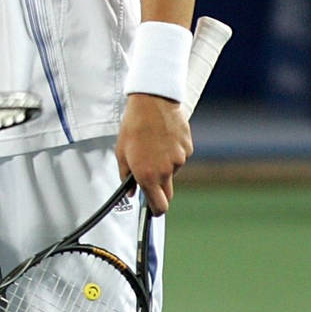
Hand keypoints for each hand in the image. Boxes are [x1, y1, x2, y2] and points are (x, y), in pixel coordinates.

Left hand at [115, 93, 190, 212]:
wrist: (152, 101)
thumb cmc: (133, 126)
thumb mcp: (121, 153)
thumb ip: (126, 177)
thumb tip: (130, 192)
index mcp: (148, 175)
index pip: (160, 205)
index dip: (156, 210)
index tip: (153, 209)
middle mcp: (166, 170)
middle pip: (168, 193)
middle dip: (160, 190)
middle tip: (149, 176)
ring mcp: (180, 159)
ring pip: (173, 172)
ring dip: (165, 166)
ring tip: (154, 146)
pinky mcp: (188, 147)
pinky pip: (181, 157)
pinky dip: (173, 152)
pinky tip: (164, 138)